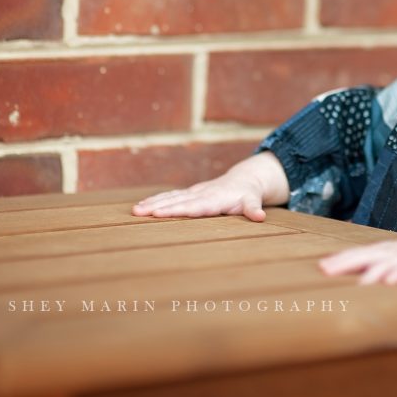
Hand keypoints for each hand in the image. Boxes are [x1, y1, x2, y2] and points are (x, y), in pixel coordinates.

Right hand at [131, 152, 288, 221]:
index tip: (159, 213)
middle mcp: (201, 194)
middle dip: (158, 207)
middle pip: (177, 201)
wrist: (245, 179)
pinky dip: (156, 200)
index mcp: (214, 199)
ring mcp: (194, 193)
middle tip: (139, 212)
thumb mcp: (253, 200)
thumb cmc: (248, 194)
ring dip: (153, 203)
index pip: (193, 206)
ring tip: (135, 210)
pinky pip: (171, 196)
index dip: (177, 209)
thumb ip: (254, 209)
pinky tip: (142, 206)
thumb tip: (260, 217)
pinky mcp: (190, 193)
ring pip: (171, 197)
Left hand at [318, 223, 396, 284]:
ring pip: (388, 263)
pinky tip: (389, 281)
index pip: (362, 252)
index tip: (322, 266)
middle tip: (326, 270)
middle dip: (347, 263)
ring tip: (357, 283)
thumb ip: (386, 262)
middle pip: (368, 255)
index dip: (343, 259)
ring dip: (372, 272)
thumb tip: (366, 274)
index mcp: (390, 250)